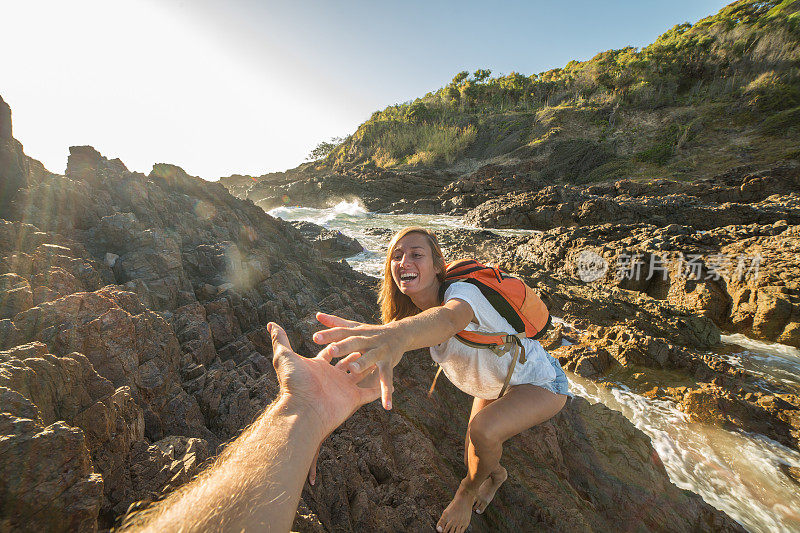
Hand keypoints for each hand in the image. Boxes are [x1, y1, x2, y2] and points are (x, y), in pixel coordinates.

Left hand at [268, 322, 380, 438]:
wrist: (303, 410)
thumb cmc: (294, 382)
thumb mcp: (285, 356)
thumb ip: (280, 339)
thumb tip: (270, 323)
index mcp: (319, 367)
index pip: (330, 352)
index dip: (337, 343)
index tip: (344, 335)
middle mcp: (332, 377)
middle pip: (347, 362)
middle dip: (356, 353)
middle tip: (367, 342)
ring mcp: (344, 388)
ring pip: (361, 375)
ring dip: (370, 366)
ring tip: (383, 355)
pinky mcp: (355, 398)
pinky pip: (371, 393)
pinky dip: (382, 390)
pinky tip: (390, 384)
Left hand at [312, 312, 405, 410]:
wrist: (401, 334)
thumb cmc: (371, 332)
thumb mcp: (354, 327)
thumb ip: (336, 323)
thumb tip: (318, 314)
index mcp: (356, 333)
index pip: (340, 333)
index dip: (329, 335)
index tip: (315, 338)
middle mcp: (368, 341)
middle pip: (354, 343)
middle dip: (344, 346)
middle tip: (332, 350)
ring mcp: (379, 353)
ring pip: (370, 359)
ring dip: (362, 363)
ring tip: (354, 369)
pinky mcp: (388, 365)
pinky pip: (386, 379)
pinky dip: (386, 392)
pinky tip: (386, 406)